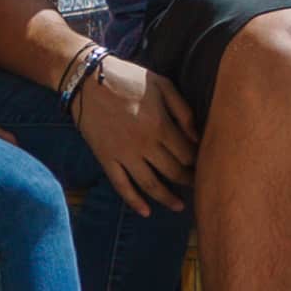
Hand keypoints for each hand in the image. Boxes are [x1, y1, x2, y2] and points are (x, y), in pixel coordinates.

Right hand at [71, 55, 195, 214]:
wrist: (86, 80)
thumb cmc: (127, 79)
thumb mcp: (161, 84)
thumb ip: (183, 110)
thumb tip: (197, 136)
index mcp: (160, 125)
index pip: (187, 154)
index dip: (198, 162)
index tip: (203, 165)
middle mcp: (144, 145)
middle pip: (173, 172)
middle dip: (188, 181)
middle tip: (197, 187)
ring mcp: (124, 154)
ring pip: (151, 185)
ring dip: (167, 199)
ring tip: (179, 206)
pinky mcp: (106, 159)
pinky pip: (122, 186)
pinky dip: (134, 202)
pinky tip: (146, 211)